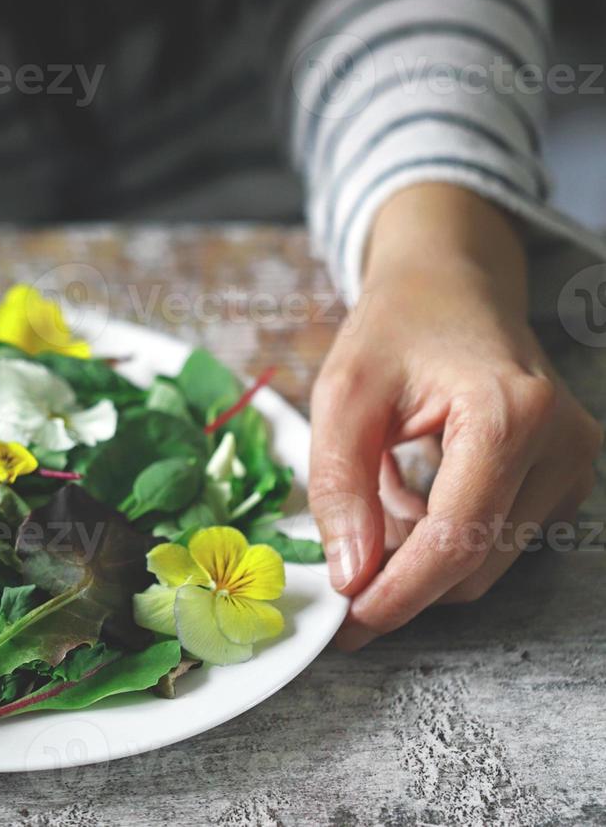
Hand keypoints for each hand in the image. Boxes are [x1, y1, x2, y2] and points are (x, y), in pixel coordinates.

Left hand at [309, 184, 601, 649]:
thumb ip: (341, 486)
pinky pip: (498, 540)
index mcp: (510, 414)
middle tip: (339, 565)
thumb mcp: (343, 395)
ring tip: (378, 492)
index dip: (399, 591)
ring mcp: (574, 463)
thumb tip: (350, 575)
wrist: (452, 286)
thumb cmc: (396, 329)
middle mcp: (561, 444)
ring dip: (419, 553)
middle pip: (475, 561)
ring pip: (486, 561)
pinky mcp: (568, 478)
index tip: (349, 627)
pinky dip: (444, 535)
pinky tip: (411, 490)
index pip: (456, 537)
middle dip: (402, 578)